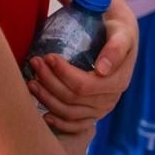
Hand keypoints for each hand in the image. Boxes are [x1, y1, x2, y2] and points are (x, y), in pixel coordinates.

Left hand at [28, 0, 138, 134]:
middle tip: (34, 63)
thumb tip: (102, 69)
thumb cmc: (118, 29)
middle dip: (49, 82)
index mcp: (118, 81)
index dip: (62, 74)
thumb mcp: (122, 32)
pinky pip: (74, 126)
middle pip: (72, 99)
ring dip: (47, 99)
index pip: (83, 85)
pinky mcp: (93, 115)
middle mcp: (111, 99)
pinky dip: (58, 123)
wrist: (121, 36)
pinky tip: (43, 114)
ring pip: (69, 113)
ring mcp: (102, 110)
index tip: (48, 56)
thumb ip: (116, 47)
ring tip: (31, 82)